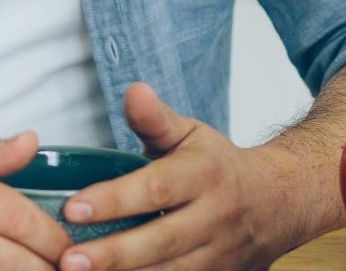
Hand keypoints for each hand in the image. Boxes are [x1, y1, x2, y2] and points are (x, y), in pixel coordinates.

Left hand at [54, 84, 304, 269]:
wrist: (277, 203)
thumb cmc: (219, 167)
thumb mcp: (191, 135)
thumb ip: (155, 119)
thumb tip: (133, 91)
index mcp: (204, 174)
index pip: (156, 188)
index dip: (114, 200)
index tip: (72, 208)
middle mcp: (214, 216)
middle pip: (160, 240)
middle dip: (113, 253)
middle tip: (68, 259)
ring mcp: (217, 253)